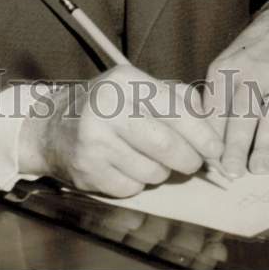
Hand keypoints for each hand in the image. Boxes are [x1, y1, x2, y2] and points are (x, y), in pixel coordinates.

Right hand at [18, 64, 221, 196]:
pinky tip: (125, 167)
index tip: (216, 149)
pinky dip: (137, 184)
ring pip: (153, 172)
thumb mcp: (136, 88)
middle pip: (167, 146)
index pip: (176, 110)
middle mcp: (107, 107)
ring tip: (149, 159)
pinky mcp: (87, 170)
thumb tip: (211, 128)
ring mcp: (95, 141)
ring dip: (161, 172)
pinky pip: (131, 189)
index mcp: (124, 81)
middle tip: (193, 163)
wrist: (52, 126)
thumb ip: (175, 99)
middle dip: (189, 160)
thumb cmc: (107, 106)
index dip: (202, 134)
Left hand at [202, 2, 268, 178]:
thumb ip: (215, 101)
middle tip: (231, 171)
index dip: (212, 136)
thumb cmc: (250, 57)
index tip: (209, 162)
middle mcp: (254, 73)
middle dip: (236, 143)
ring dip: (266, 144)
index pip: (216, 107)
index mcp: (227, 70)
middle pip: (243, 111)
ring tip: (259, 169)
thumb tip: (204, 141)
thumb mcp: (224, 67)